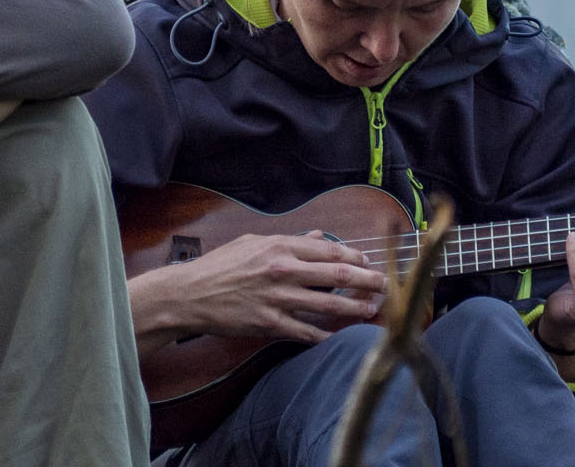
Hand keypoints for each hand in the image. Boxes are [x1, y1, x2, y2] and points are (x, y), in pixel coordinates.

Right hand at [128, 231, 387, 358]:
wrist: (189, 294)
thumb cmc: (219, 267)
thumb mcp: (252, 243)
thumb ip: (288, 241)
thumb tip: (318, 237)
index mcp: (279, 246)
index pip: (328, 250)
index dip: (354, 258)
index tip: (367, 263)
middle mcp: (282, 270)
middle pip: (337, 276)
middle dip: (366, 281)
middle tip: (385, 286)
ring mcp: (277, 298)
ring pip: (328, 305)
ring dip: (355, 309)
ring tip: (371, 310)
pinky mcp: (269, 324)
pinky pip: (306, 331)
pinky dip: (326, 335)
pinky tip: (339, 337)